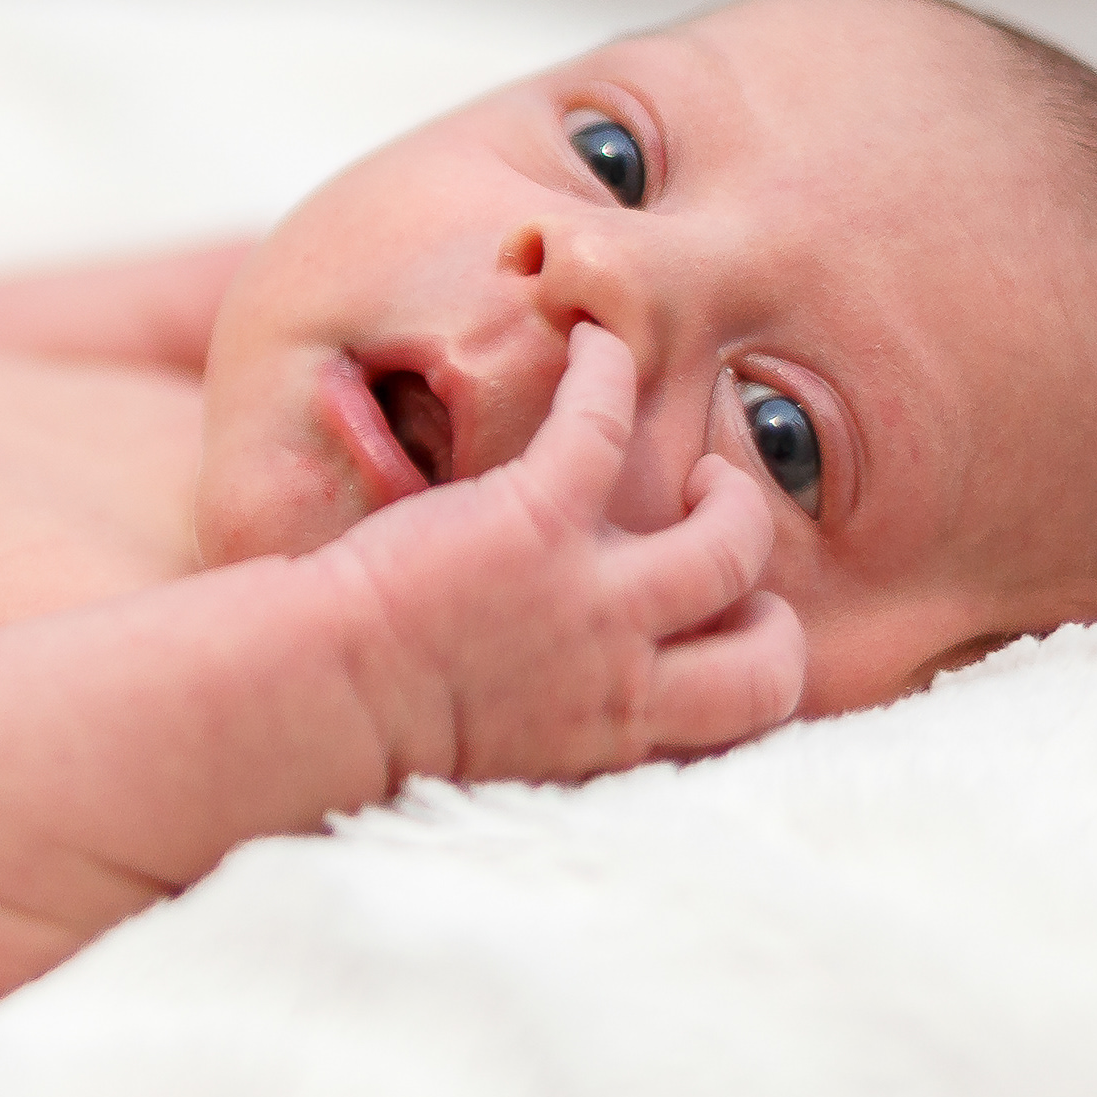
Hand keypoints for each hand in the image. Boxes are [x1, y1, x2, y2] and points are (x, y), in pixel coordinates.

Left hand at [313, 323, 805, 788]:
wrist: (322, 700)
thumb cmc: (382, 731)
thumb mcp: (502, 754)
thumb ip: (560, 729)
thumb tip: (568, 714)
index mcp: (615, 738)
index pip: (746, 722)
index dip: (758, 673)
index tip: (731, 639)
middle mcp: (623, 679)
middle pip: (773, 659)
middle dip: (769, 605)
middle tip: (719, 554)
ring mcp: (591, 598)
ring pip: (732, 540)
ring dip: (729, 498)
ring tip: (696, 472)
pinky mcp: (537, 516)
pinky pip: (604, 422)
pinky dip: (606, 370)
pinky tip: (592, 342)